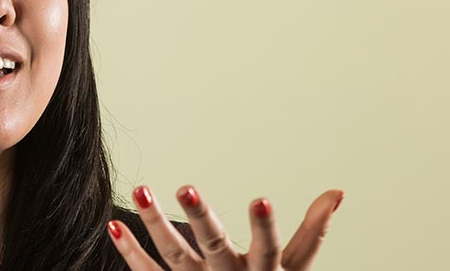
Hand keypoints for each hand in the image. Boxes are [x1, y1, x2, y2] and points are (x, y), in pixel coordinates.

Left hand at [108, 185, 343, 270]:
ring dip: (155, 223)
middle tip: (185, 186)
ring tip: (140, 189)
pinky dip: (129, 250)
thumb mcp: (297, 268)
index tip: (260, 200)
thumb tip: (337, 193)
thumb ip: (313, 231)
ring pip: (174, 256)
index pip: (268, 248)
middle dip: (200, 218)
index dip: (264, 227)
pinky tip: (112, 223)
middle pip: (213, 246)